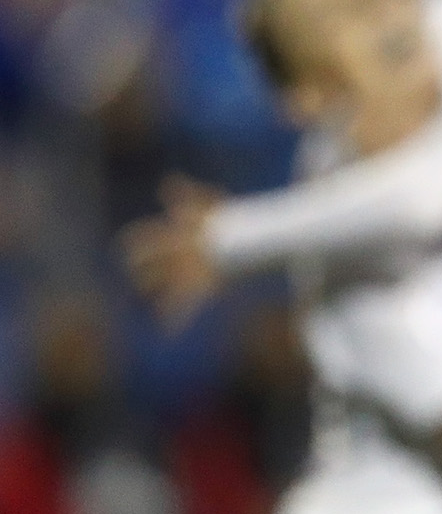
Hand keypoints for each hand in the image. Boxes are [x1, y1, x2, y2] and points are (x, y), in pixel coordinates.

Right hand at [119, 174, 225, 325]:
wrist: (246, 240)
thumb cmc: (223, 221)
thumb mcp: (209, 204)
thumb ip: (189, 193)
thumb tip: (169, 181)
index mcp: (173, 236)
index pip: (144, 237)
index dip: (132, 242)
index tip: (123, 247)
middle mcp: (174, 257)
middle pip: (150, 264)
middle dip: (141, 269)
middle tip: (135, 274)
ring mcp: (185, 274)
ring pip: (164, 288)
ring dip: (158, 298)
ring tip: (155, 309)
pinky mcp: (201, 289)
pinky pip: (184, 306)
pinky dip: (175, 320)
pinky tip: (168, 332)